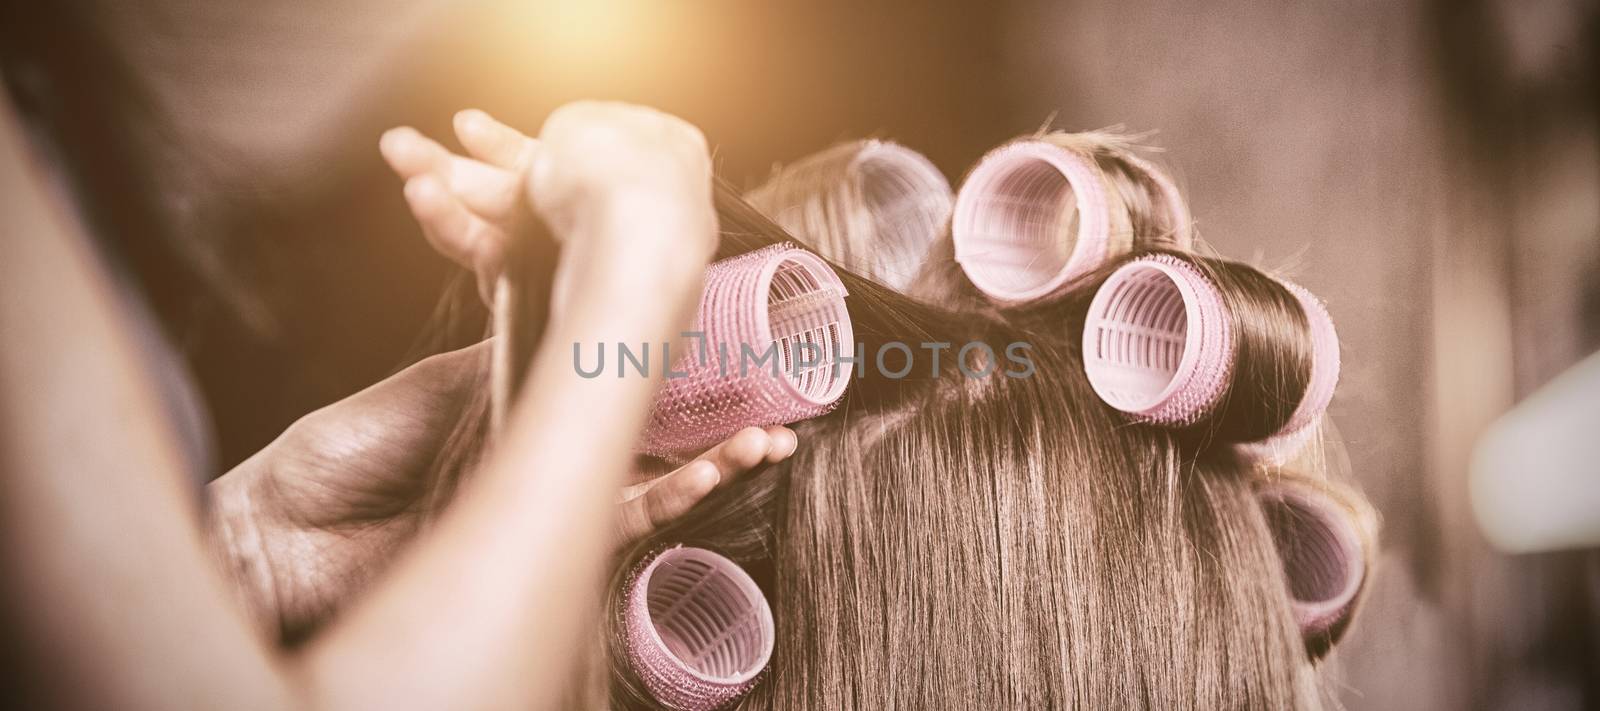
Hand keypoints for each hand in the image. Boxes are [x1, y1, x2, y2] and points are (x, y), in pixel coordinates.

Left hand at [210, 106, 768, 642]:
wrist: (282, 542)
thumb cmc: (333, 460)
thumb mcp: (424, 391)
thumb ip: (495, 360)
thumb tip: (561, 320)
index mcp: (511, 400)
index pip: (601, 372)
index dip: (657, 355)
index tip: (707, 327)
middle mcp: (539, 451)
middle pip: (640, 427)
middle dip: (710, 411)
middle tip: (773, 391)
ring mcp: (542, 503)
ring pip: (648, 478)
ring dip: (713, 458)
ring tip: (769, 437)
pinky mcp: (536, 549)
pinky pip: (620, 526)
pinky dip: (670, 498)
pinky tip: (713, 475)